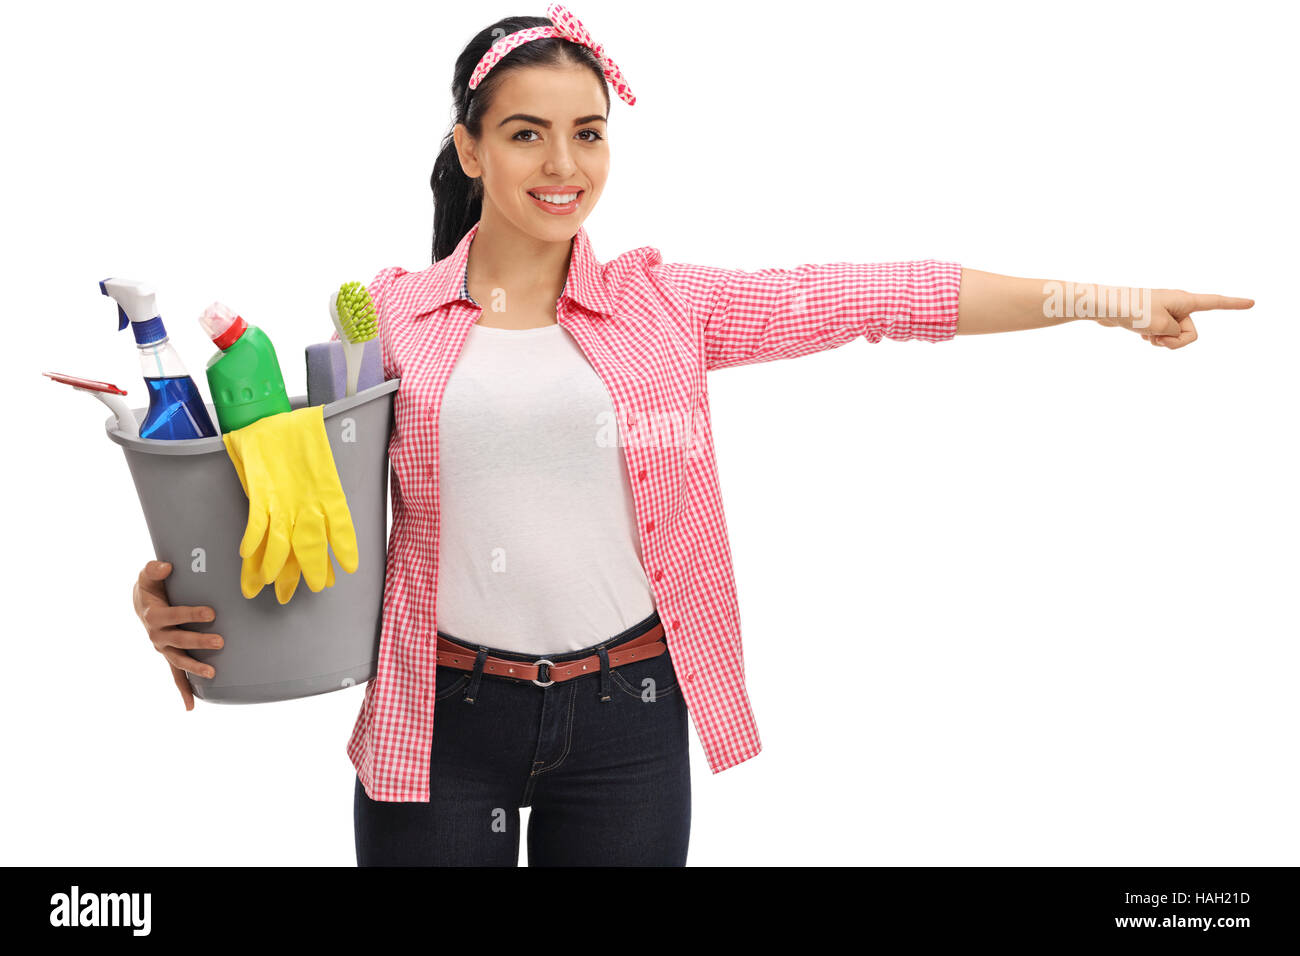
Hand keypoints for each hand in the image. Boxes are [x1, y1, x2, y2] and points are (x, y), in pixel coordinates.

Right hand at [132, 560, 223, 709]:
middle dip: (198, 641)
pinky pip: (175, 675)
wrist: (141, 602)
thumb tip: (166, 566)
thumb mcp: (148, 574)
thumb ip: (154, 569)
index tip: (212, 613)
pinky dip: (183, 690)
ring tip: (212, 673)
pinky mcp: (170, 655)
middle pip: (178, 640)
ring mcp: (163, 648)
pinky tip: (191, 706)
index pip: (173, 616)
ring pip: (178, 660)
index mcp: (153, 616)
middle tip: (220, 641)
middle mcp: (157, 635)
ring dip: (194, 668)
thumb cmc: (151, 586)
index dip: (190, 614)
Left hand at [1092, 288, 1254, 349]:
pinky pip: (1162, 336)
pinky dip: (1153, 339)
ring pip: (1175, 337)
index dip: (1234, 305)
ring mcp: (1166, 312)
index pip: (1215, 303)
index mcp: (1185, 300)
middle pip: (1190, 333)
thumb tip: (1169, 335)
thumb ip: (1175, 333)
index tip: (1252, 303)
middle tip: (1156, 335)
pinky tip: (1140, 332)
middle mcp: (1178, 304)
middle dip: (1175, 341)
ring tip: (1146, 332)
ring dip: (1162, 341)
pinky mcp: (1154, 319)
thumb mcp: (1161, 326)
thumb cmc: (1134, 311)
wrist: (1107, 307)